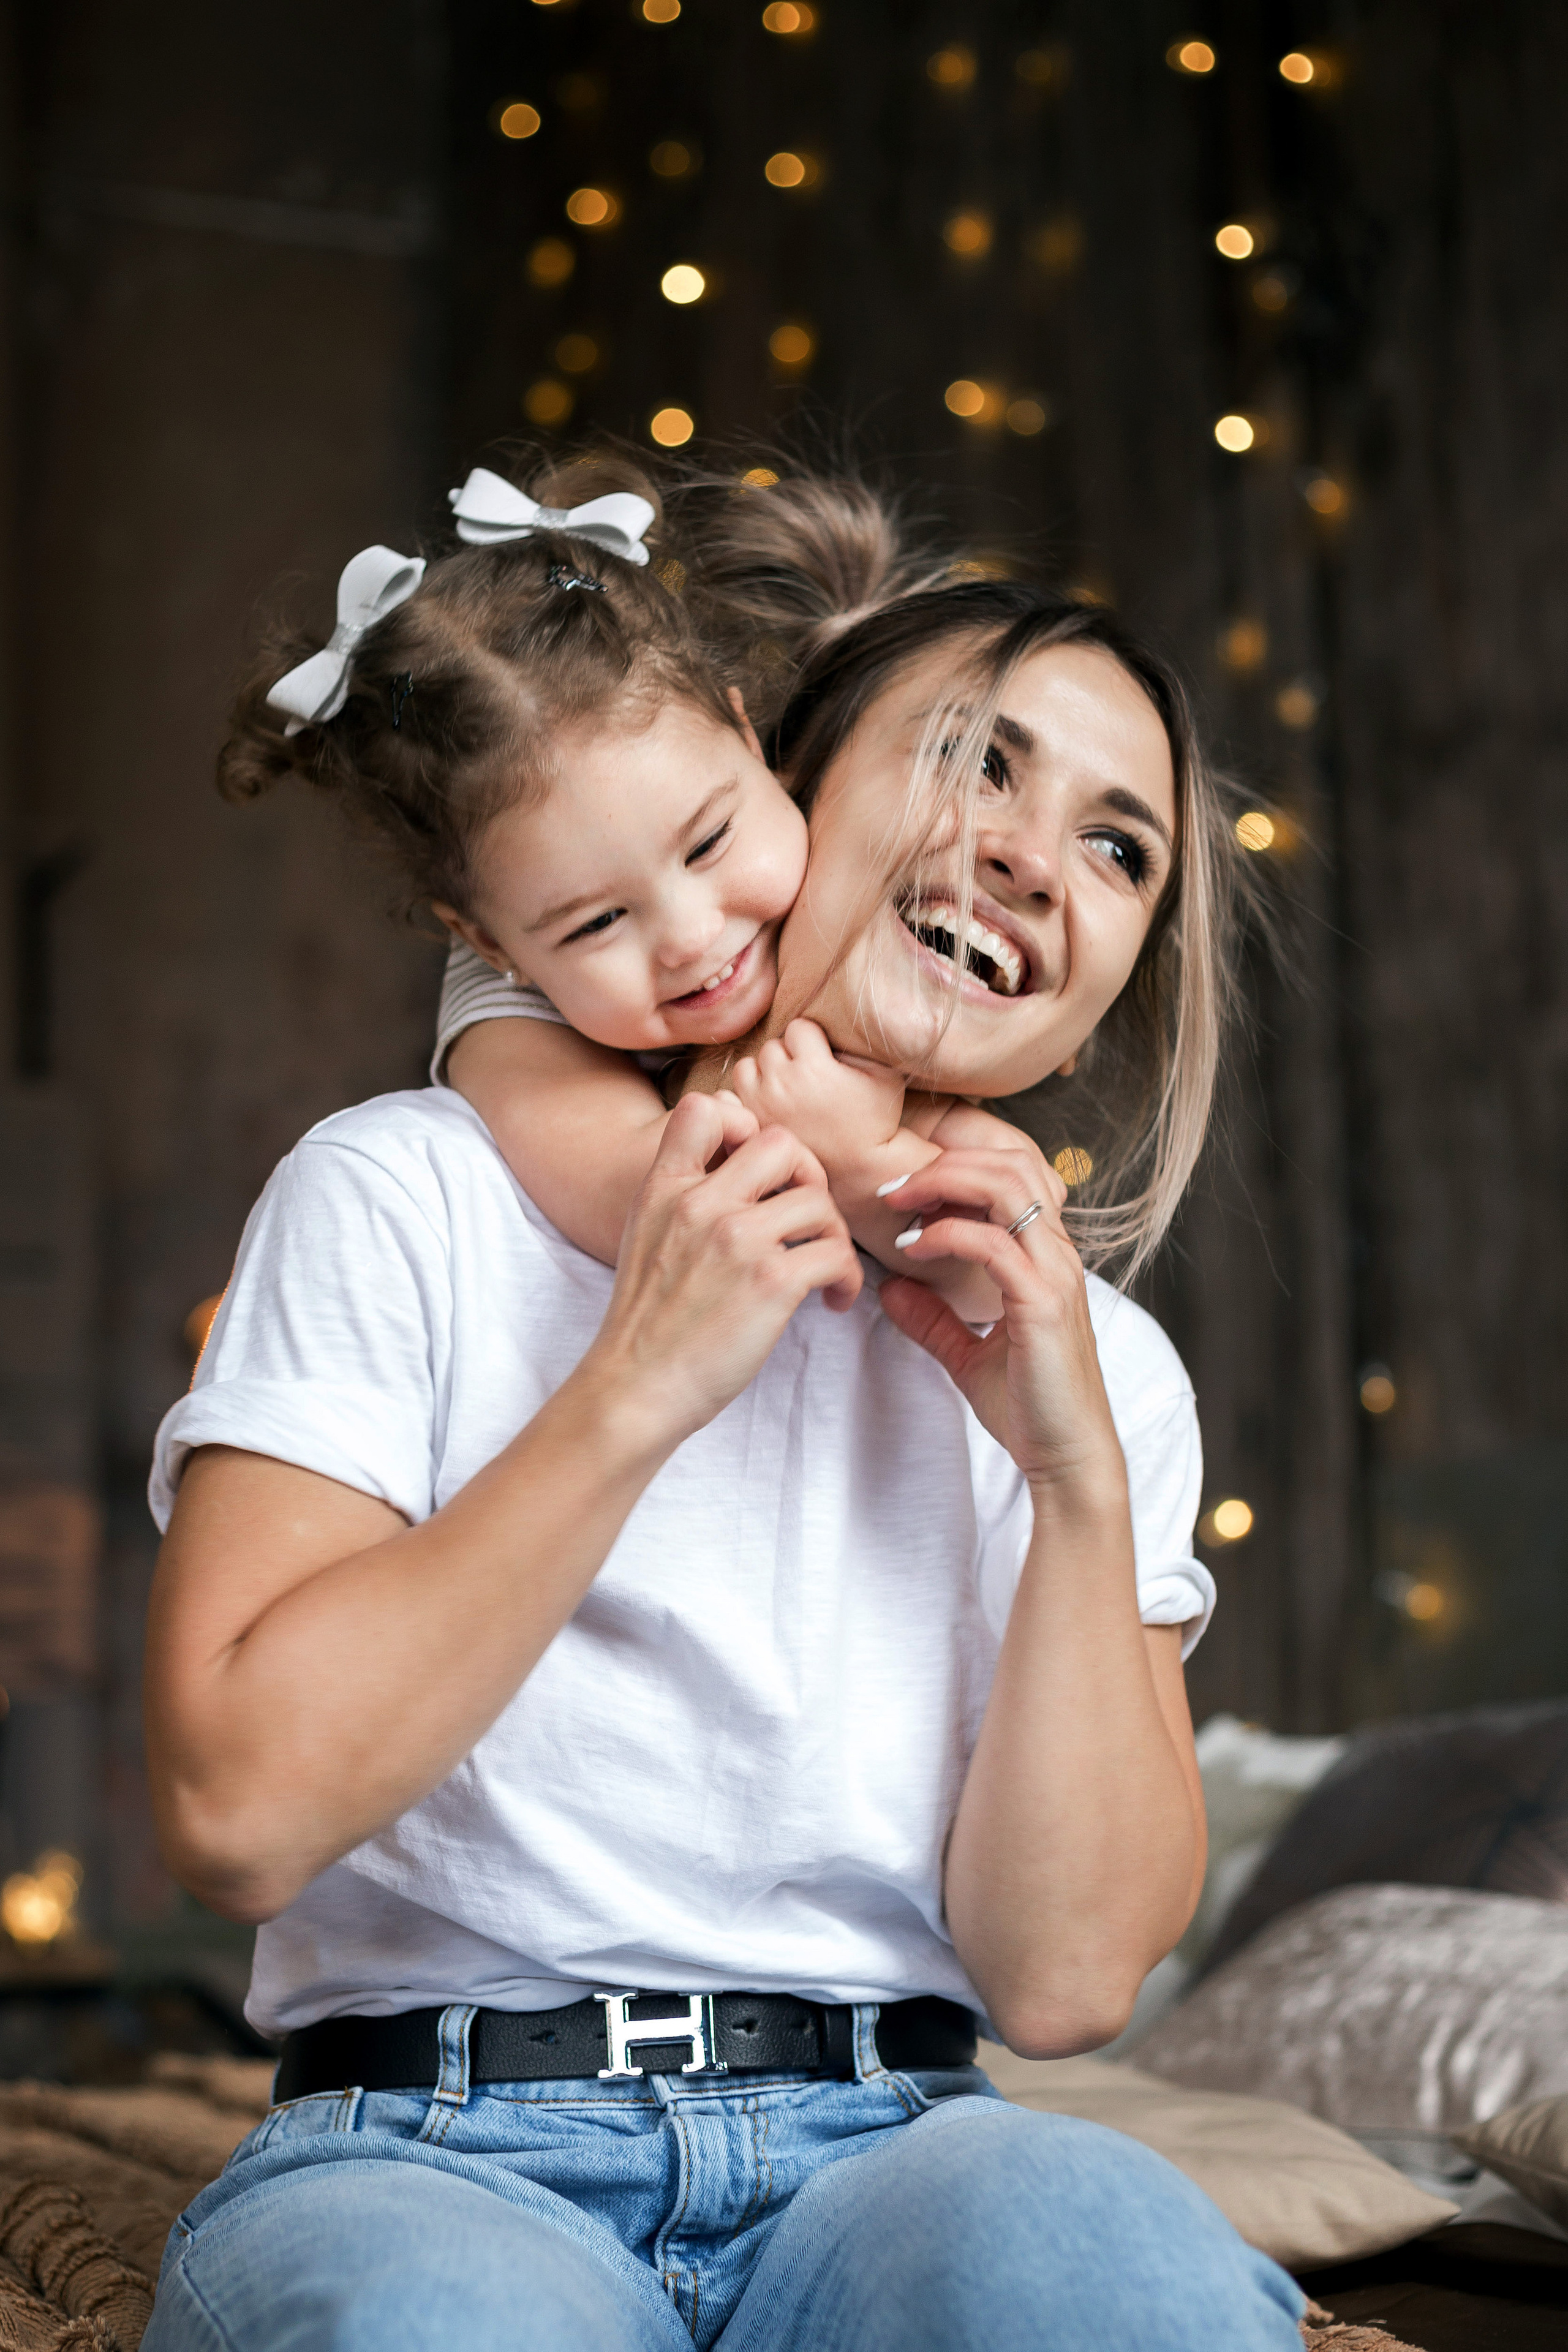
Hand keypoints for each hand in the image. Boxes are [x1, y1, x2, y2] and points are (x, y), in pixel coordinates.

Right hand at [584, 1091, 861, 1450]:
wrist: (636, 1387)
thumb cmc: (647, 1323)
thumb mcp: (646, 1236)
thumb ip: (684, 1196)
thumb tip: (739, 1171)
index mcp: (665, 1188)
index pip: (705, 1109)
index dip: (746, 1128)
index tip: (759, 1173)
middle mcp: (701, 1203)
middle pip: (782, 1145)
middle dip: (807, 1178)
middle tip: (807, 1220)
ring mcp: (737, 1239)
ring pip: (818, 1201)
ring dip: (833, 1236)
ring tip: (823, 1270)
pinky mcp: (771, 1282)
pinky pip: (837, 1255)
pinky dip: (848, 1279)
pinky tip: (832, 1301)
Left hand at [728, 1020, 906, 1177]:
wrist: (858, 1170)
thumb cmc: (874, 1122)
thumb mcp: (883, 1076)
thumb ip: (860, 1043)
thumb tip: (837, 1025)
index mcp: (813, 1068)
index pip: (799, 1028)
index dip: (813, 1040)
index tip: (823, 1058)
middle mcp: (780, 1084)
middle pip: (772, 1046)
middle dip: (788, 1056)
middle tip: (806, 1078)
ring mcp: (760, 1105)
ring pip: (747, 1066)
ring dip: (763, 1072)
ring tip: (785, 1089)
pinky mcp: (749, 1124)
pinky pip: (732, 1093)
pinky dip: (746, 1096)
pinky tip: (768, 1105)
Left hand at [876, 1143, 1124, 1496]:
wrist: (1068, 1457)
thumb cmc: (1029, 1408)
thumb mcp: (968, 1355)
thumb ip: (933, 1318)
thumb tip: (889, 1287)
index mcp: (1045, 1258)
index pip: (1011, 1175)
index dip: (956, 1168)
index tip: (903, 1193)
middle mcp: (1056, 1256)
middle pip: (1011, 1165)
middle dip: (945, 1162)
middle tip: (893, 1188)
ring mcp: (1054, 1275)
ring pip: (1008, 1188)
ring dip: (945, 1184)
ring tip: (900, 1204)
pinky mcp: (1043, 1303)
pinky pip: (994, 1243)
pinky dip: (947, 1234)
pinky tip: (913, 1248)